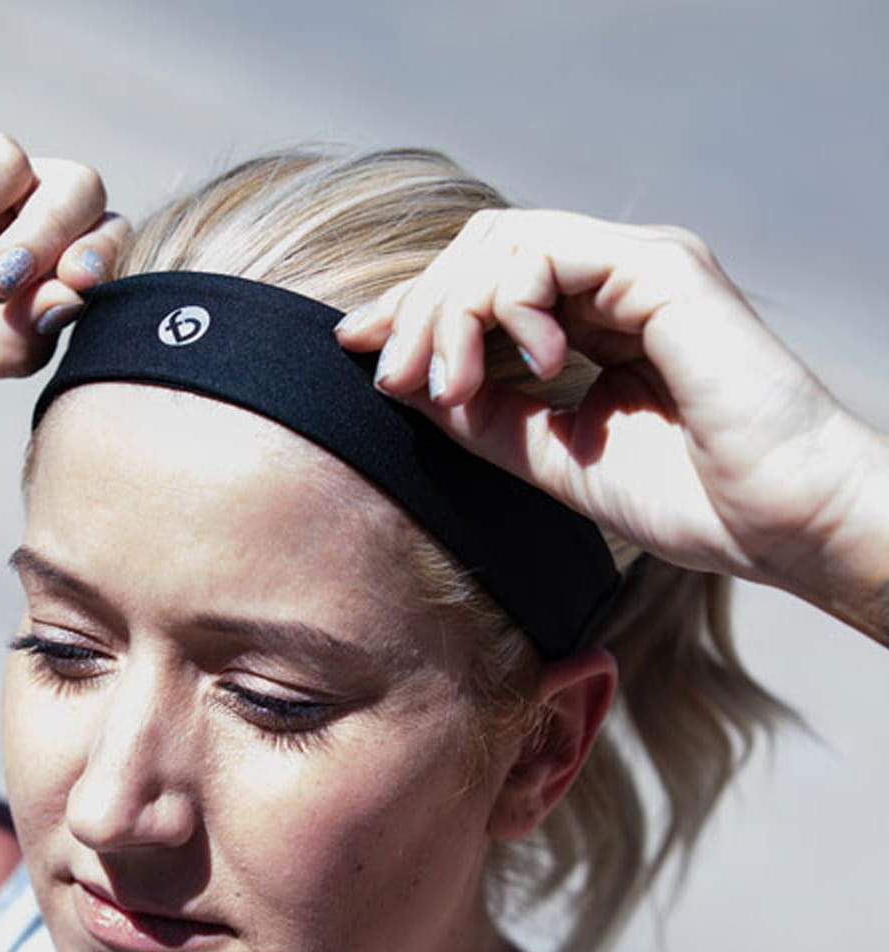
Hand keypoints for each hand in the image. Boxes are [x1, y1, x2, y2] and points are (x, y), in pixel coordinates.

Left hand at [335, 208, 888, 638]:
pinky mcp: (660, 269)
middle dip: (420, 311)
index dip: (413, 311)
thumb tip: (409, 389)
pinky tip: (529, 368)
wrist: (779, 524)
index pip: (480, 287)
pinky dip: (511, 303)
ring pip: (501, 242)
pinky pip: (549, 252)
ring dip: (453, 309)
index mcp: (589, 320)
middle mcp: (610, 281)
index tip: (357, 350)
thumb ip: (487, 417)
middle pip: (477, 251)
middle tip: (393, 379)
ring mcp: (637, 267)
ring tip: (449, 384)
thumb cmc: (687, 497)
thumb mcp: (554, 457)